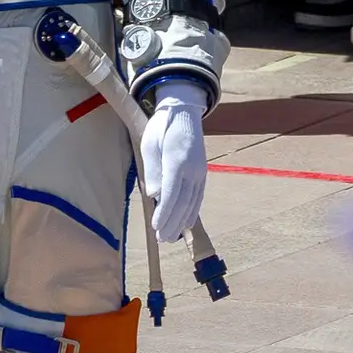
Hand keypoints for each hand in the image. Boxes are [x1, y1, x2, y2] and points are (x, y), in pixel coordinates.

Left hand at [140, 81, 207, 243]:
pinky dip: (193, 211)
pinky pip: (198, 196)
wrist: (183, 112)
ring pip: (192, 201)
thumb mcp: (149, 145)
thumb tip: (154, 195)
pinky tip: (187, 223)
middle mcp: (192, 168)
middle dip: (172, 222)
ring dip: (182, 221)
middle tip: (162, 239)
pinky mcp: (202, 172)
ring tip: (171, 237)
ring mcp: (200, 171)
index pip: (171, 192)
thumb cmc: (161, 128)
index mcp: (177, 160)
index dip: (164, 211)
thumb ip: (152, 170)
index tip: (156, 226)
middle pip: (183, 201)